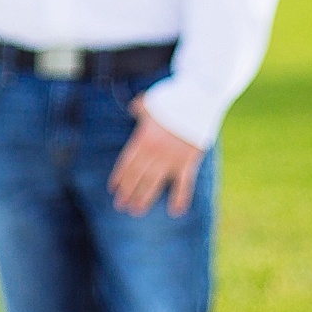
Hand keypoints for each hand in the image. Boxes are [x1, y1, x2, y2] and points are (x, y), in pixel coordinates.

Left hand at [108, 97, 204, 217]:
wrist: (198, 101)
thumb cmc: (173, 100)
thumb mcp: (150, 102)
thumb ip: (140, 108)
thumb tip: (133, 108)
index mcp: (143, 138)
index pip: (127, 162)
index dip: (119, 177)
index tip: (113, 189)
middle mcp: (154, 152)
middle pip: (137, 176)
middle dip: (127, 192)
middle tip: (120, 206)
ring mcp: (171, 159)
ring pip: (154, 183)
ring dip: (144, 198)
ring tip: (136, 211)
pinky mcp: (189, 162)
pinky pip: (183, 184)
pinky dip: (180, 198)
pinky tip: (175, 211)